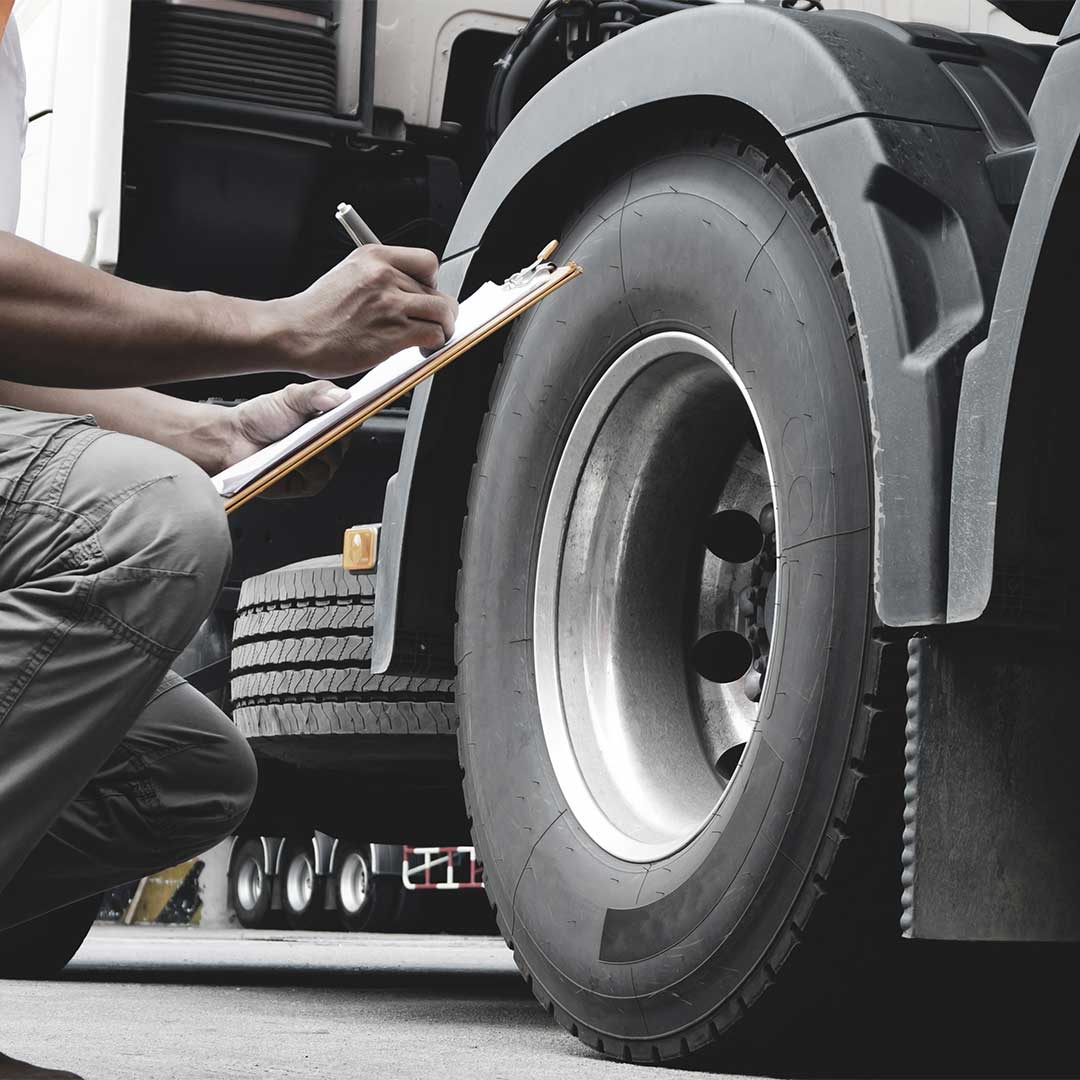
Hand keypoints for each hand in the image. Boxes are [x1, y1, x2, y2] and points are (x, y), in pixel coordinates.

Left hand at [222, 381, 352, 497]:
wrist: (234, 439)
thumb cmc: (261, 419)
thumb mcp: (291, 396)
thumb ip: (317, 392)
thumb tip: (342, 397)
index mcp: (329, 422)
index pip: (353, 419)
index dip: (355, 415)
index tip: (351, 409)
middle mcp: (327, 445)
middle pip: (345, 441)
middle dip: (332, 432)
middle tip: (317, 423)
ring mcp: (319, 465)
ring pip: (333, 460)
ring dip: (316, 450)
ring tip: (297, 441)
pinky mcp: (308, 484)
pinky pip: (317, 477)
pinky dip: (306, 466)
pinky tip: (291, 457)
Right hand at [269, 246, 458, 378]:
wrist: (293, 332)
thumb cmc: (316, 312)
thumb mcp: (347, 274)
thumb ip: (379, 276)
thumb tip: (407, 289)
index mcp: (374, 257)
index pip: (427, 262)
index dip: (433, 282)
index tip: (427, 295)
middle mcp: (385, 276)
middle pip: (437, 291)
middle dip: (439, 311)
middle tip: (433, 323)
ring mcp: (390, 304)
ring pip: (442, 313)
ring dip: (443, 328)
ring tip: (432, 338)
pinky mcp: (394, 332)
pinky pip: (434, 334)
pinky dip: (435, 344)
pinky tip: (423, 349)